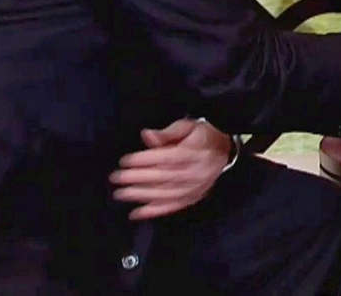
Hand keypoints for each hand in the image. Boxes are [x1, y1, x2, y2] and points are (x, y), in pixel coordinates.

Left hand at [110, 119, 230, 220]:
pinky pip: (171, 207)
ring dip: (139, 196)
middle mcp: (192, 172)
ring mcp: (193, 188)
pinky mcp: (193, 198)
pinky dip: (153, 212)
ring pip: (163, 194)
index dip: (141, 160)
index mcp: (190, 153)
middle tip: (114, 179)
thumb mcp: (187, 126)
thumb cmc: (203, 136)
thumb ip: (167, 133)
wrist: (226, 151)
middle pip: (159, 177)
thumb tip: (146, 136)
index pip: (162, 158)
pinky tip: (136, 213)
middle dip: (134, 179)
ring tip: (120, 195)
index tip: (123, 161)